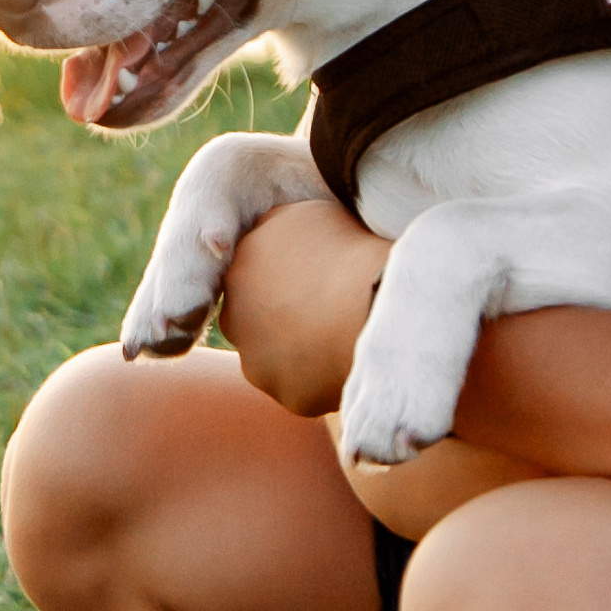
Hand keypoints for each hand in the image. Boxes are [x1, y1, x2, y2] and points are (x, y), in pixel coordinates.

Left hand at [217, 197, 388, 413]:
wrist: (374, 299)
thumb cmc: (350, 249)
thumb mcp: (307, 216)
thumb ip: (279, 231)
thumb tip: (280, 238)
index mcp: (239, 269)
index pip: (250, 277)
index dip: (282, 279)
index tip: (312, 279)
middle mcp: (235, 317)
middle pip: (253, 322)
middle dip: (280, 320)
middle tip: (323, 311)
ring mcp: (259, 362)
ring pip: (276, 360)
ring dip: (299, 353)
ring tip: (342, 336)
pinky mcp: (288, 394)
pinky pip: (306, 389)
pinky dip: (324, 380)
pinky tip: (350, 360)